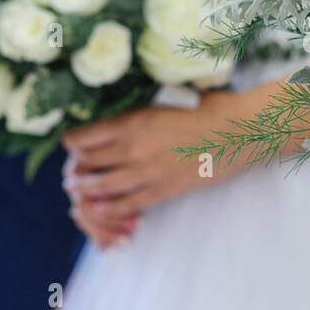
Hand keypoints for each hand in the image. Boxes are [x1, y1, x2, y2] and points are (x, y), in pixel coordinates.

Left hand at [61, 90, 249, 247]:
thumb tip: (123, 120)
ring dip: (86, 189)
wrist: (238, 131)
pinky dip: (112, 209)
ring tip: (78, 191)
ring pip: (103, 186)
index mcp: (132, 121)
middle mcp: (133, 147)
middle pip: (88, 163)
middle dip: (76, 168)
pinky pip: (129, 204)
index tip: (72, 145)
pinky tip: (103, 208)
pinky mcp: (164, 190)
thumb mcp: (165, 101)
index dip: (73, 142)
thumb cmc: (208, 107)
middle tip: (71, 173)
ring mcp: (147, 171)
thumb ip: (140, 114)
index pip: (85, 136)